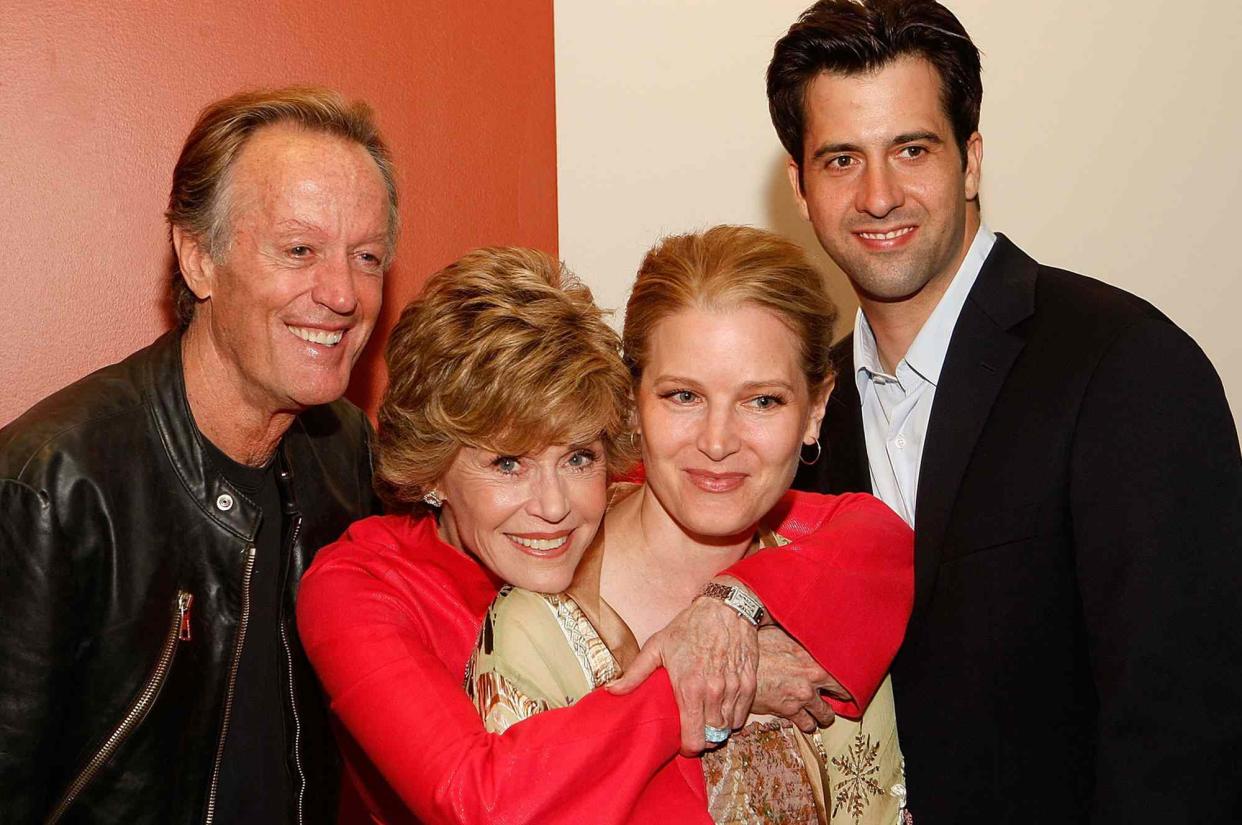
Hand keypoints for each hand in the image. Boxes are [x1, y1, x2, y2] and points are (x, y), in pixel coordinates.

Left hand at [606, 594, 758, 754]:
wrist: (725, 608)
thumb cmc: (688, 627)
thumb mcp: (657, 646)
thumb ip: (635, 674)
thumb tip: (612, 691)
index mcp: (690, 688)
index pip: (694, 739)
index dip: (688, 748)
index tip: (682, 743)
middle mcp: (714, 692)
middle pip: (713, 738)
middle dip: (703, 738)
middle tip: (694, 727)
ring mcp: (734, 689)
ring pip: (728, 728)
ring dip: (718, 727)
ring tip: (706, 716)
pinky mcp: (749, 683)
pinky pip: (742, 715)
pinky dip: (733, 715)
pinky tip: (721, 705)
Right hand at [752, 625, 850, 733]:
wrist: (737, 668)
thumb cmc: (756, 647)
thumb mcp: (780, 634)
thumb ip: (797, 639)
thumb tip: (804, 631)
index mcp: (813, 657)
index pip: (842, 670)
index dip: (845, 677)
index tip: (844, 680)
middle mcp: (812, 678)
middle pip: (840, 694)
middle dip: (839, 697)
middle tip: (836, 697)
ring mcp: (802, 697)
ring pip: (826, 715)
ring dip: (824, 714)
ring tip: (821, 712)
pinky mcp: (789, 711)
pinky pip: (807, 724)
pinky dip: (808, 724)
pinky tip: (806, 719)